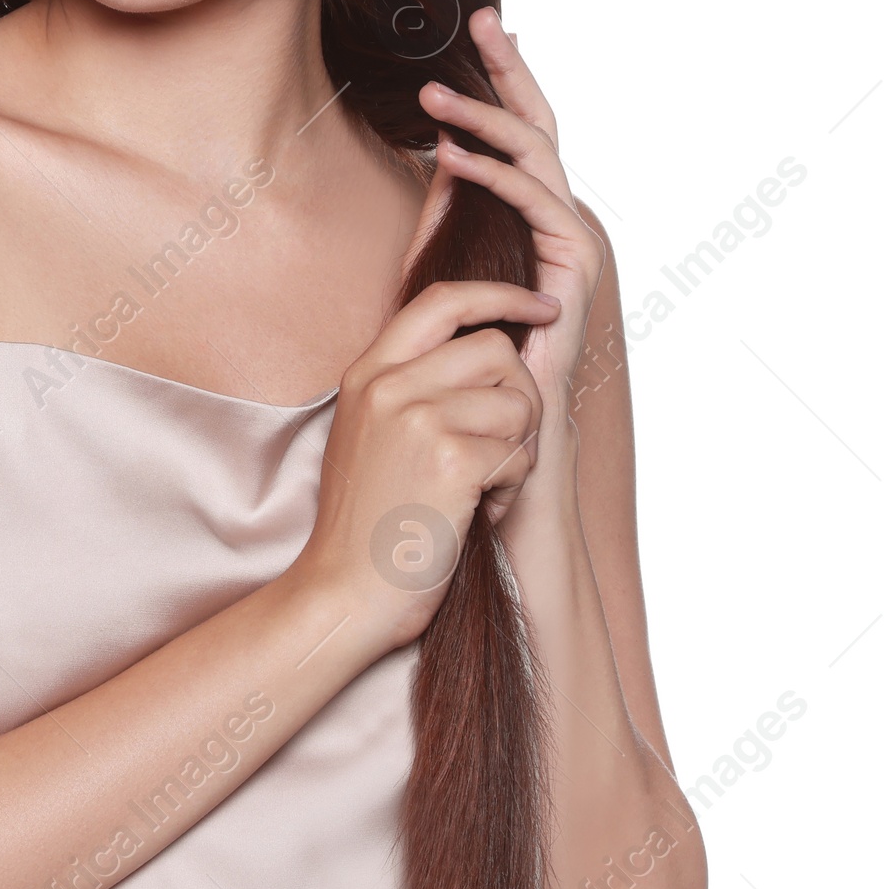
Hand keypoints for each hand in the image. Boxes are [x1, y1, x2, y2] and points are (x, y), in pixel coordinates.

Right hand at [288, 279, 558, 655]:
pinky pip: (521, 452)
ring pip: (518, 401)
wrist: (344, 594)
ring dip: (517, 448)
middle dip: (518, 397)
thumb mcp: (368, 433)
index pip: (444, 300)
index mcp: (367, 373)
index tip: (542, 306)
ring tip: (477, 486)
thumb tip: (487, 343)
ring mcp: (417, 418)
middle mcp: (388, 385)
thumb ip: (409, 383)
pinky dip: (512, 487)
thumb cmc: (368, 523)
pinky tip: (476, 510)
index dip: (502, 295)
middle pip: (497, 349)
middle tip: (499, 446)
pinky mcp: (450, 459)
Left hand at [412, 6, 605, 441]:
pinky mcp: (573, 266)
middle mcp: (560, 217)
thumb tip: (433, 153)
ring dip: (482, 117)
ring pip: (537, 156)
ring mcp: (572, 239)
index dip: (504, 79)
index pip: (521, 131)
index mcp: (534, 211)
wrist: (510, 424)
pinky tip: (449, 154)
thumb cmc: (474, 353)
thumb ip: (448, 208)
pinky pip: (535, 204)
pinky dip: (493, 174)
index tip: (479, 30)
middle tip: (482, 19)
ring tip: (431, 93)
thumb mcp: (446, 263)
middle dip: (511, 69)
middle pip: (541, 124)